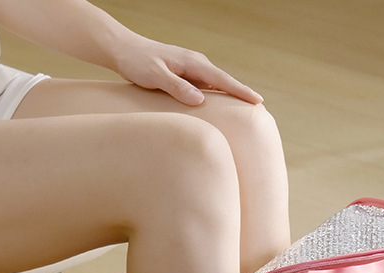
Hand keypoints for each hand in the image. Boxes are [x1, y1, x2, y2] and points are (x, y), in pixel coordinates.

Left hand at [114, 34, 262, 106]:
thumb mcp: (155, 76)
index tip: (257, 101)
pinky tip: (220, 108)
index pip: (222, 79)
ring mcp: (190, 70)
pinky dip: (215, 97)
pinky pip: (205, 88)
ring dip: (229, 96)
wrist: (123, 50)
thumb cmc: (136, 62)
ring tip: (246, 111)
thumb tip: (200, 99)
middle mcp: (195, 64)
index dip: (240, 91)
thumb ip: (177, 87)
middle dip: (241, 94)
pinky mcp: (184, 76)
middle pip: (224, 82)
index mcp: (192, 63)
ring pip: (215, 85)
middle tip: (260, 109)